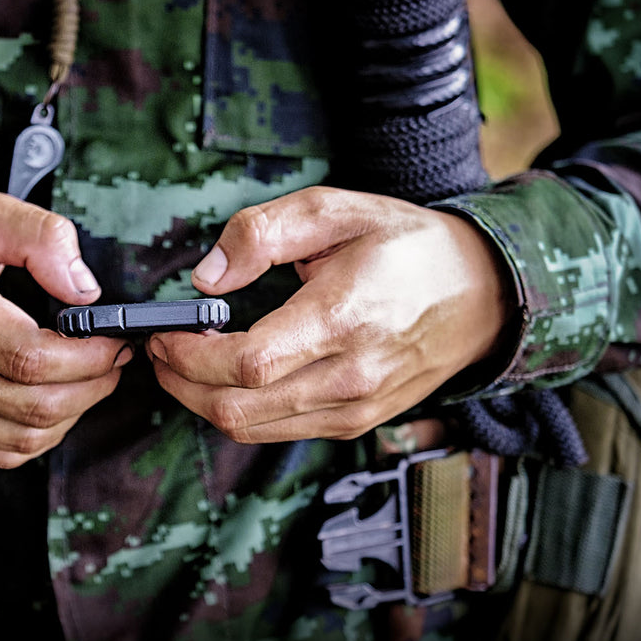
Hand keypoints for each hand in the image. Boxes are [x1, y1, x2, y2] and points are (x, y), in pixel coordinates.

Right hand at [0, 192, 130, 467]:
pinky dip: (36, 437)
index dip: (89, 357)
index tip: (112, 339)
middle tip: (111, 359)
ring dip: (71, 415)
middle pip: (33, 406)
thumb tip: (84, 287)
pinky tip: (49, 403)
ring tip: (87, 380)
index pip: (32, 358)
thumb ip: (37, 237)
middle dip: (93, 387)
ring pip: (20, 440)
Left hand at [146, 186, 512, 443]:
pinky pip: (279, 431)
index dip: (189, 354)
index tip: (165, 331)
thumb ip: (263, 232)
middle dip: (181, 383)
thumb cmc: (406, 246)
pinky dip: (240, 410)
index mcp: (343, 318)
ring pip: (253, 429)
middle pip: (238, 408)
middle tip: (160, 348)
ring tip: (185, 362)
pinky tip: (229, 378)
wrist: (480, 293)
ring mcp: (355, 407)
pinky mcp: (356, 423)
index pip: (246, 363)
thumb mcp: (336, 209)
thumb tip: (207, 276)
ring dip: (202, 402)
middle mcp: (350, 375)